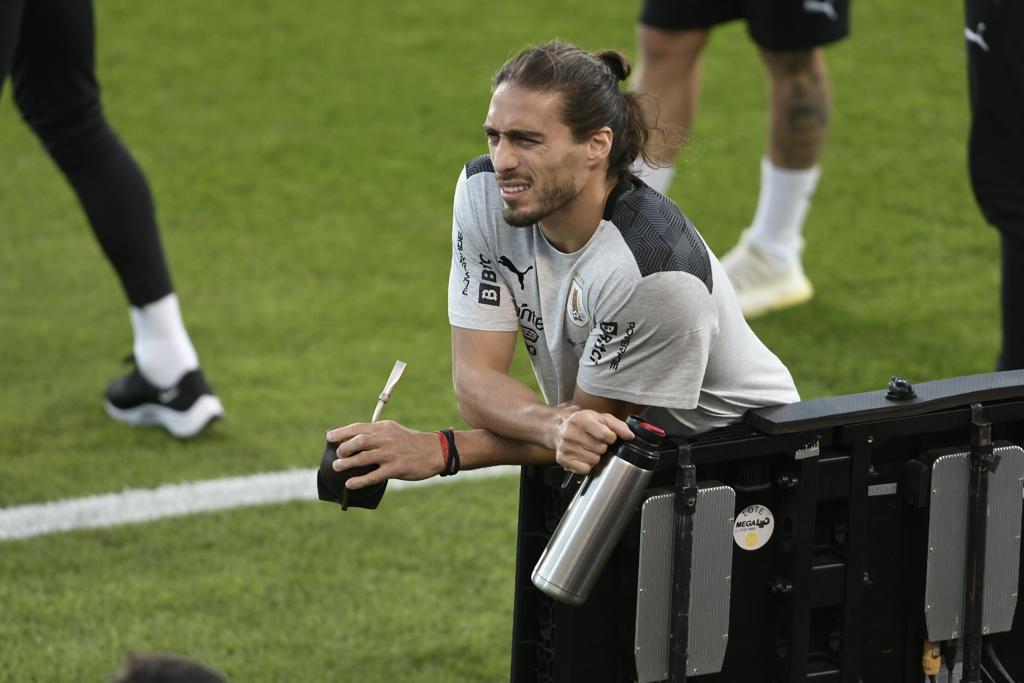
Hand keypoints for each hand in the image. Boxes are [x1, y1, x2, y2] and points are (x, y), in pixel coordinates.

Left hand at [325, 420, 444, 489]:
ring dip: (347, 463)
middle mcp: (386, 439)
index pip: (358, 428)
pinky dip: (359, 481)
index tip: (328, 436)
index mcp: (384, 428)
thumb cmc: (412, 442)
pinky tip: (349, 484)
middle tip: (338, 454)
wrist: (435, 451)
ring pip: (363, 458)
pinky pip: (373, 476)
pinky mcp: (396, 469)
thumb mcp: (394, 431)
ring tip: (337, 467)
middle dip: (343, 448)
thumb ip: (377, 434)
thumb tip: (355, 440)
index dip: (341, 432)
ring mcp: (390, 454)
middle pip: (358, 442)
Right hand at [553, 410, 633, 474]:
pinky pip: (585, 469)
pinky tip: (582, 456)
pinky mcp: (562, 459)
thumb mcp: (600, 418)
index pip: (606, 435)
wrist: (557, 428)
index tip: (606, 436)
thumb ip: (618, 425)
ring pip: (594, 461)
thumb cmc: (582, 423)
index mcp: (582, 419)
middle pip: (600, 449)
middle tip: (594, 442)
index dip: (610, 437)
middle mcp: (571, 433)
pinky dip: (586, 465)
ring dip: (594, 457)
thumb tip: (630, 436)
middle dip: (601, 447)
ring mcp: (566, 447)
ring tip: (587, 448)